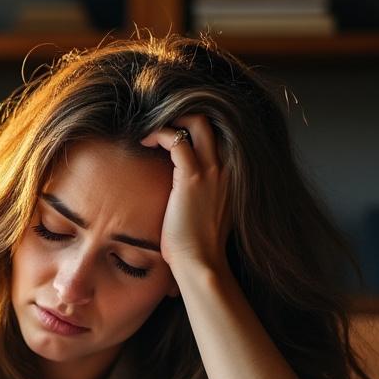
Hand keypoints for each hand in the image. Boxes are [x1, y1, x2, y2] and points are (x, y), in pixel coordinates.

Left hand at [141, 114, 233, 277]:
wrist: (201, 263)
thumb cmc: (198, 246)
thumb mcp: (207, 212)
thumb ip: (205, 194)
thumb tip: (186, 190)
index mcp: (232, 175)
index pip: (219, 134)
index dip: (195, 127)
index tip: (173, 134)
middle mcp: (227, 168)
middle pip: (211, 121)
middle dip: (184, 116)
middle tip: (161, 125)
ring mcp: (213, 171)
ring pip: (197, 123)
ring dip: (170, 121)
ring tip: (150, 133)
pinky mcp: (192, 177)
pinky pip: (176, 140)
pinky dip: (159, 134)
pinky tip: (145, 142)